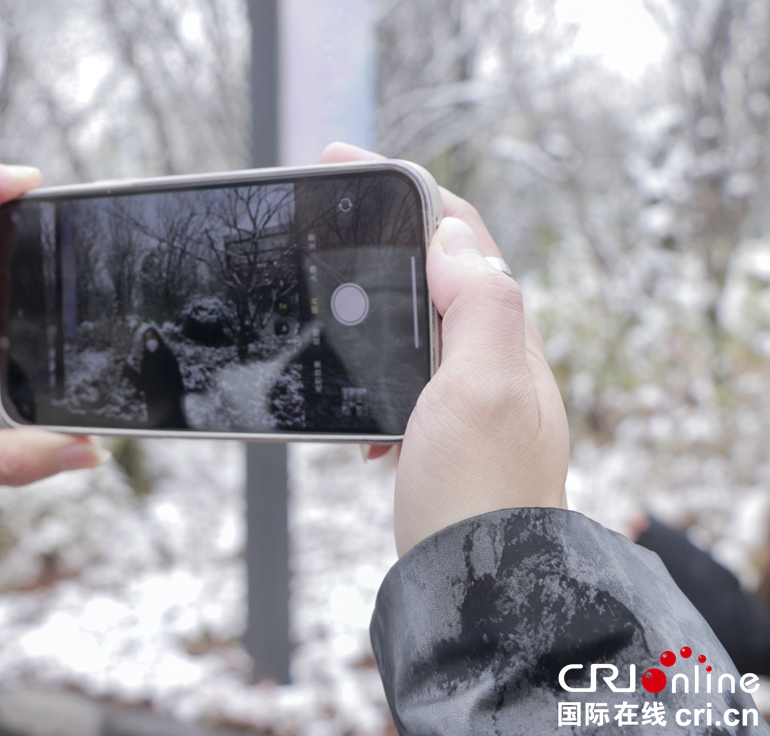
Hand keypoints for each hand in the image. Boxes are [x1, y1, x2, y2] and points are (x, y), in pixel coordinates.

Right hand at [322, 143, 568, 555]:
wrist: (480, 588)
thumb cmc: (479, 496)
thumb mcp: (481, 390)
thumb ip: (479, 304)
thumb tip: (454, 237)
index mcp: (502, 335)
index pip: (460, 232)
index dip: (403, 189)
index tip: (340, 165)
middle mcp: (493, 358)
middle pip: (437, 269)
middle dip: (382, 237)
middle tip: (322, 223)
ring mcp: (470, 396)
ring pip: (416, 325)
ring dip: (371, 312)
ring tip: (323, 316)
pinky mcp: (445, 433)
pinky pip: (405, 381)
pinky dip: (372, 382)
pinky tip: (358, 422)